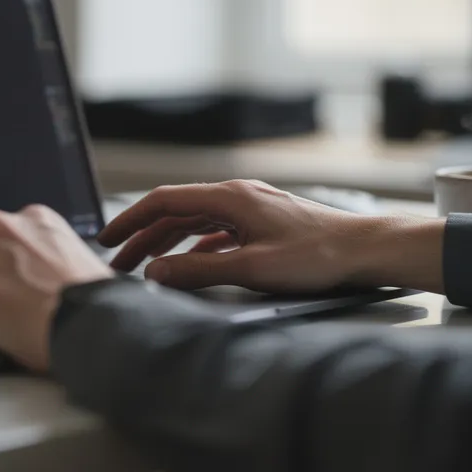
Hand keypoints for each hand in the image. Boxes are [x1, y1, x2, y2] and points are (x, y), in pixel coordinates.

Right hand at [98, 180, 444, 293]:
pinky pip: (218, 232)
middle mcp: (237, 196)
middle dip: (142, 236)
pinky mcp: (264, 225)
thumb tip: (155, 275)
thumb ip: (199, 272)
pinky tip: (191, 264)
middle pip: (176, 212)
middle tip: (117, 260)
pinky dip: (195, 247)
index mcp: (229, 198)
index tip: (106, 238)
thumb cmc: (317, 256)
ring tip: (145, 265)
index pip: (164, 201)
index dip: (130, 220)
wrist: (366, 250)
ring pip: (196, 223)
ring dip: (167, 242)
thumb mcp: (252, 269)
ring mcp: (251, 209)